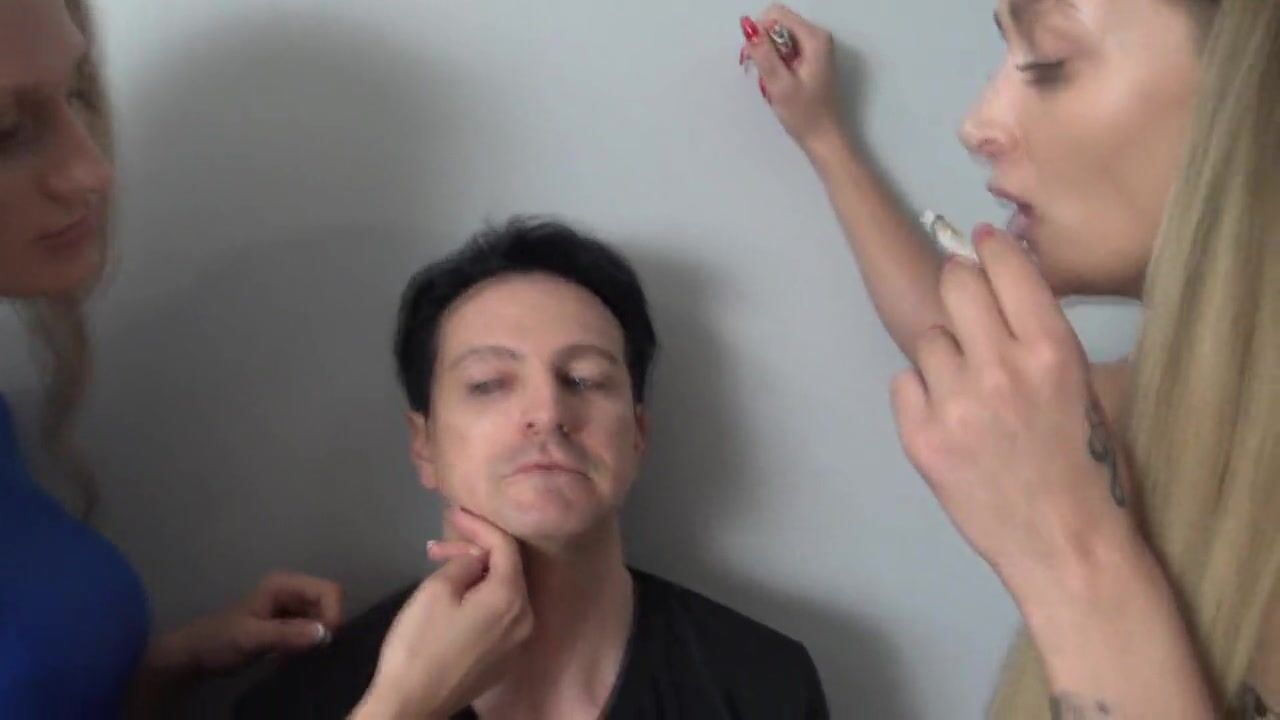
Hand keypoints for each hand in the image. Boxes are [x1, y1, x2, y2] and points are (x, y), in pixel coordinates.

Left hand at [145, 571, 341, 676]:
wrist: (196, 654)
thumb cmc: (220, 641)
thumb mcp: (252, 638)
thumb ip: (287, 634)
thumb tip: (325, 633)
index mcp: (283, 584)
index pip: (328, 590)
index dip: (333, 614)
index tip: (323, 641)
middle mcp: (291, 589)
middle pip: (329, 601)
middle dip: (326, 625)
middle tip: (310, 650)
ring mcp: (289, 605)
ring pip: (322, 616)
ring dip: (317, 635)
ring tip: (298, 653)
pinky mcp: (288, 621)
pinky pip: (312, 627)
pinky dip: (308, 641)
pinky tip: (291, 654)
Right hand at [354, 508, 532, 718]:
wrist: (411, 704)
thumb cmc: (420, 644)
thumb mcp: (436, 591)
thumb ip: (464, 562)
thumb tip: (476, 557)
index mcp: (512, 598)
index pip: (505, 546)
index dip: (480, 525)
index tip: (454, 513)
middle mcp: (526, 619)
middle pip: (508, 570)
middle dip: (475, 551)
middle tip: (437, 547)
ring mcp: (519, 643)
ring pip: (504, 593)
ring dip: (477, 575)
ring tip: (441, 568)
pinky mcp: (506, 660)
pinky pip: (500, 616)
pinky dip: (481, 600)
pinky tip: (456, 597)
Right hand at [740, 5, 842, 152]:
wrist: (825, 138)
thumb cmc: (804, 115)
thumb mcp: (779, 84)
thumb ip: (763, 53)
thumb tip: (748, 26)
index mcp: (814, 38)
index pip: (776, 14)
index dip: (758, 32)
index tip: (753, 58)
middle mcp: (817, 36)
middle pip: (778, 23)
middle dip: (762, 45)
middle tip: (762, 74)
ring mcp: (815, 47)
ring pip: (779, 37)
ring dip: (768, 57)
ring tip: (771, 82)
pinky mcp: (811, 58)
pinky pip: (785, 49)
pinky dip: (776, 63)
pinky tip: (778, 82)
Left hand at [889, 226, 1137, 597]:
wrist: (1065, 544)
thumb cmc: (1089, 466)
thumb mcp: (1087, 387)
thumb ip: (1045, 337)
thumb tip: (1010, 284)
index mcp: (1051, 349)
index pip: (1006, 267)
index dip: (991, 248)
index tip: (982, 243)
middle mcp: (999, 367)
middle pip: (955, 284)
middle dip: (960, 287)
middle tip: (967, 306)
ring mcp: (955, 403)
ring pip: (928, 338)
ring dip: (944, 354)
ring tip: (969, 390)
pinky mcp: (921, 438)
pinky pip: (903, 382)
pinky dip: (920, 395)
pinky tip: (948, 419)